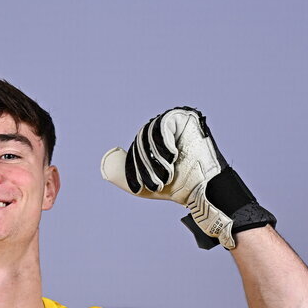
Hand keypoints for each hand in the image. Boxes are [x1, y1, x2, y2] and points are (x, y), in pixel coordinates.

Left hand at [100, 107, 274, 249]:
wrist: (202, 190)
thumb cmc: (177, 188)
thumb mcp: (143, 186)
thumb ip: (122, 176)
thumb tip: (104, 165)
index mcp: (150, 144)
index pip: (134, 151)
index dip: (133, 170)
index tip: (140, 188)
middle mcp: (159, 131)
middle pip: (140, 142)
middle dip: (145, 167)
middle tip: (158, 184)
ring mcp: (171, 123)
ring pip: (149, 134)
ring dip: (156, 159)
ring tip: (168, 174)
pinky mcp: (183, 117)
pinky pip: (163, 124)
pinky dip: (164, 143)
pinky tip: (173, 157)